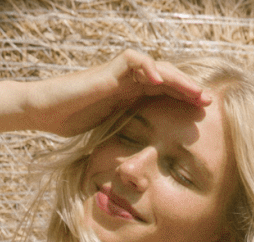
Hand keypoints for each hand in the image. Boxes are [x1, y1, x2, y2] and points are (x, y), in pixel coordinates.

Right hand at [26, 50, 209, 136]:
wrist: (45, 112)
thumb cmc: (70, 124)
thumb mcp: (106, 136)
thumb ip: (125, 140)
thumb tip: (141, 170)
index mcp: (131, 96)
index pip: (165, 93)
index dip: (184, 100)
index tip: (203, 114)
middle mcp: (129, 82)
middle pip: (167, 78)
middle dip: (188, 88)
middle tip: (208, 101)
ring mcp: (119, 74)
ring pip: (157, 66)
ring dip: (177, 77)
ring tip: (193, 90)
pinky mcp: (108, 70)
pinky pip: (133, 60)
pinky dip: (146, 67)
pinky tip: (158, 80)